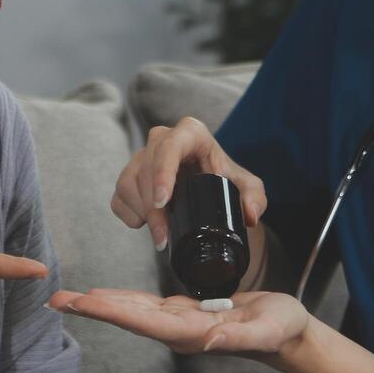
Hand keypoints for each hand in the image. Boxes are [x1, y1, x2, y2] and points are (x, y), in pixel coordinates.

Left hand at [47, 288, 310, 359]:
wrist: (288, 335)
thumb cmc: (280, 331)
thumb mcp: (266, 331)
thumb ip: (238, 337)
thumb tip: (208, 340)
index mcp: (191, 333)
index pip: (142, 321)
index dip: (111, 310)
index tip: (82, 302)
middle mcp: (178, 331)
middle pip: (128, 317)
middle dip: (93, 308)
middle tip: (56, 300)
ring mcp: (179, 323)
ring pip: (132, 311)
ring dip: (100, 304)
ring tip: (69, 298)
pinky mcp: (184, 313)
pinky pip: (145, 306)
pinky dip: (121, 299)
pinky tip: (105, 296)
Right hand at [113, 117, 267, 251]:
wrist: (211, 191)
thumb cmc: (228, 183)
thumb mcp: (248, 188)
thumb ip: (255, 198)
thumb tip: (249, 215)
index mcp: (191, 134)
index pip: (170, 146)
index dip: (162, 172)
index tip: (162, 201)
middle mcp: (162, 140)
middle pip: (145, 169)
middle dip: (152, 208)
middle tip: (164, 238)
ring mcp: (142, 158)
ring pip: (128, 184)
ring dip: (141, 214)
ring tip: (161, 237)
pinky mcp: (130, 178)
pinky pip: (118, 197)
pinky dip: (129, 215)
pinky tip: (145, 225)